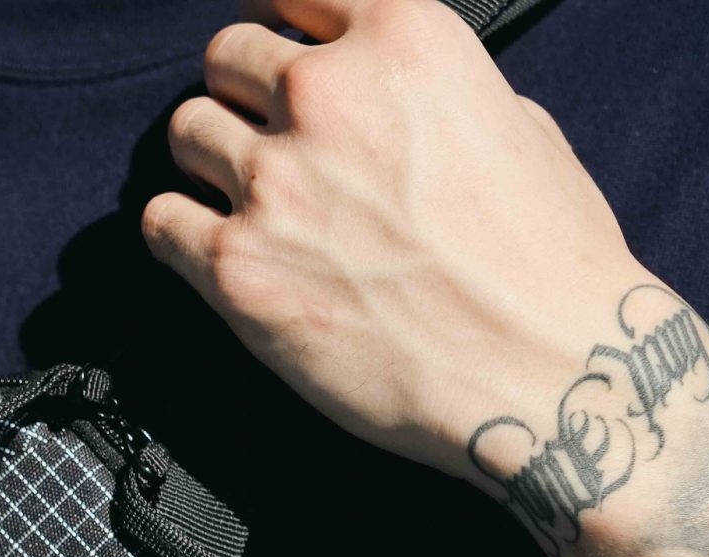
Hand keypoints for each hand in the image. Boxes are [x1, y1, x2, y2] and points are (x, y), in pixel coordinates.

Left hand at [142, 0, 642, 474]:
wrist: (544, 371)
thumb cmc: (548, 260)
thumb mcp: (516, 124)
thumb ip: (432, 94)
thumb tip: (391, 100)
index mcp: (402, 38)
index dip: (281, 25)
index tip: (275, 52)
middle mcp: (325, 94)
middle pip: (227, 55)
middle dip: (242, 93)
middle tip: (264, 138)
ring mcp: (272, 182)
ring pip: (186, 130)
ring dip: (210, 159)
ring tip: (246, 198)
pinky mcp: (235, 267)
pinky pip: (161, 220)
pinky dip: (180, 230)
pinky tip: (212, 247)